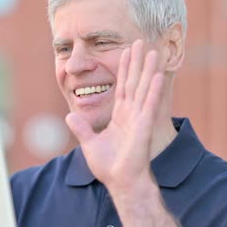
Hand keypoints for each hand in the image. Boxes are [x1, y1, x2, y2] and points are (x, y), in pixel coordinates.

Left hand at [65, 39, 165, 193]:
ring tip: (153, 51)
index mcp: (120, 117)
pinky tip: (157, 75)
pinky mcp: (143, 126)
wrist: (121, 183)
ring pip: (144, 88)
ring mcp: (139, 119)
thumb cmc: (109, 167)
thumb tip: (69, 116)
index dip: (124, 69)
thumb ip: (81, 128)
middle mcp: (131, 114)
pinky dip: (153, 89)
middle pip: (134, 82)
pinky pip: (148, 104)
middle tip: (141, 42)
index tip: (127, 52)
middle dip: (137, 62)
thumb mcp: (90, 144)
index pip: (122, 87)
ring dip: (148, 70)